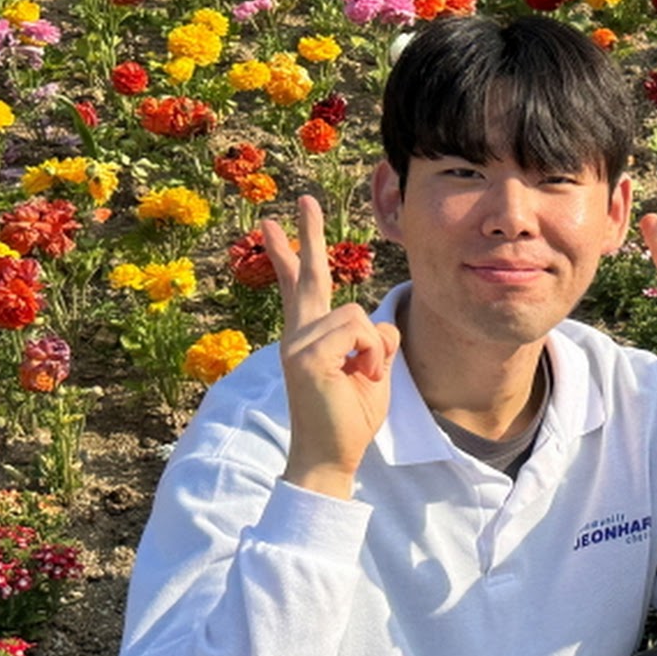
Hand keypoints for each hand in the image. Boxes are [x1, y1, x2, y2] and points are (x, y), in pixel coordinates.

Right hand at [264, 196, 399, 498]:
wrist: (330, 455)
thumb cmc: (351, 418)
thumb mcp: (372, 370)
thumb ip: (374, 341)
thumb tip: (379, 323)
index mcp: (310, 337)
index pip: (301, 287)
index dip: (292, 254)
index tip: (277, 224)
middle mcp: (298, 335)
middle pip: (309, 276)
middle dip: (308, 236)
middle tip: (304, 200)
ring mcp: (298, 344)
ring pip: (358, 315)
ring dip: (373, 349)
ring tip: (361, 378)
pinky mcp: (306, 355)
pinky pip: (359, 332)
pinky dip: (370, 356)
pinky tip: (358, 378)